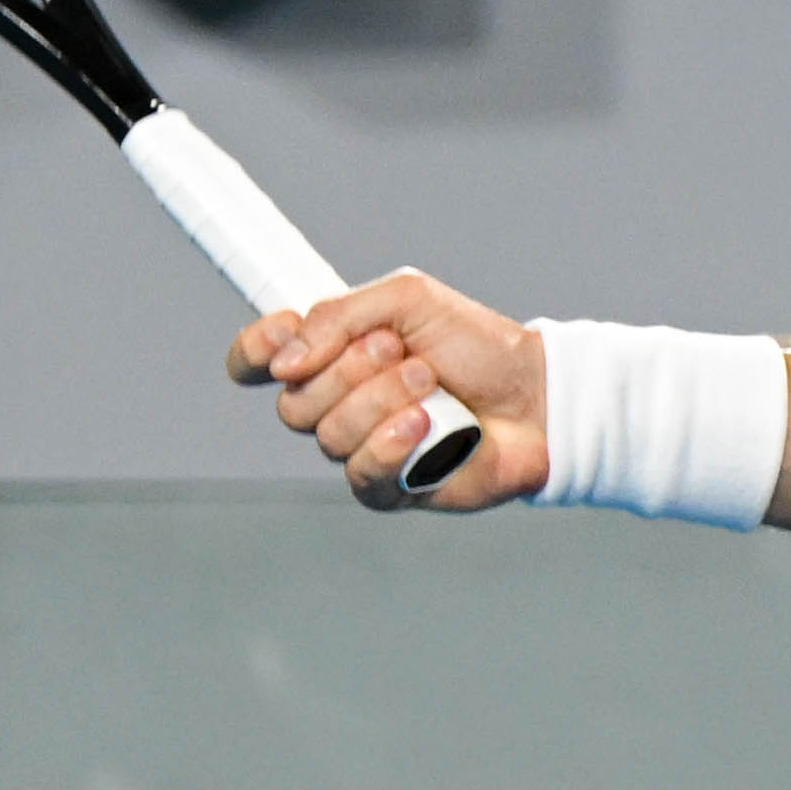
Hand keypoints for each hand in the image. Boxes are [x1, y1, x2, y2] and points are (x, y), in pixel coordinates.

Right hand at [226, 270, 542, 512]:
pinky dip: (390, 444)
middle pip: (293, 403)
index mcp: (329, 356)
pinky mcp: (391, 488)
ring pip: (329, 435)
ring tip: (430, 382)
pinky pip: (361, 474)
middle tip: (401, 351)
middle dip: (348, 371)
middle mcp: (336, 405)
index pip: (255, 362)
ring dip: (381, 400)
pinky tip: (424, 426)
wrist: (536, 394)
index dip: (254, 351)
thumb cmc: (476, 346)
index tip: (283, 334)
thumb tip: (283, 361)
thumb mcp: (406, 301)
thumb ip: (337, 316)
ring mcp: (361, 448)